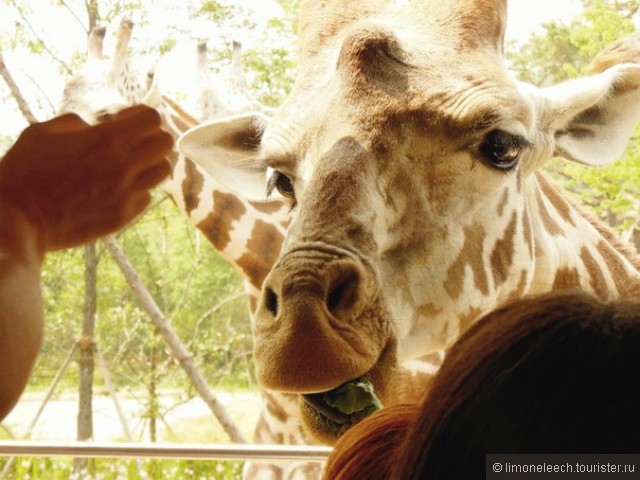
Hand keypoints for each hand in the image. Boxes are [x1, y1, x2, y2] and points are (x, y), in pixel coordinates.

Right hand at [0, 105, 172, 251]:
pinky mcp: (124, 216)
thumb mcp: (42, 133)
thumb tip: (93, 126)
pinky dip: (136, 190)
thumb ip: (75, 123)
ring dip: (148, 164)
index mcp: (104, 140)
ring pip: (162, 172)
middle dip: (151, 138)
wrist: (18, 221)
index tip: (124, 121)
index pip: (151, 119)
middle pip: (165, 143)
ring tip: (127, 167)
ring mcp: (126, 194)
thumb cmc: (24, 173)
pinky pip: (146, 197)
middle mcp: (122, 166)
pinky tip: (115, 190)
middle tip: (132, 143)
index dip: (141, 116)